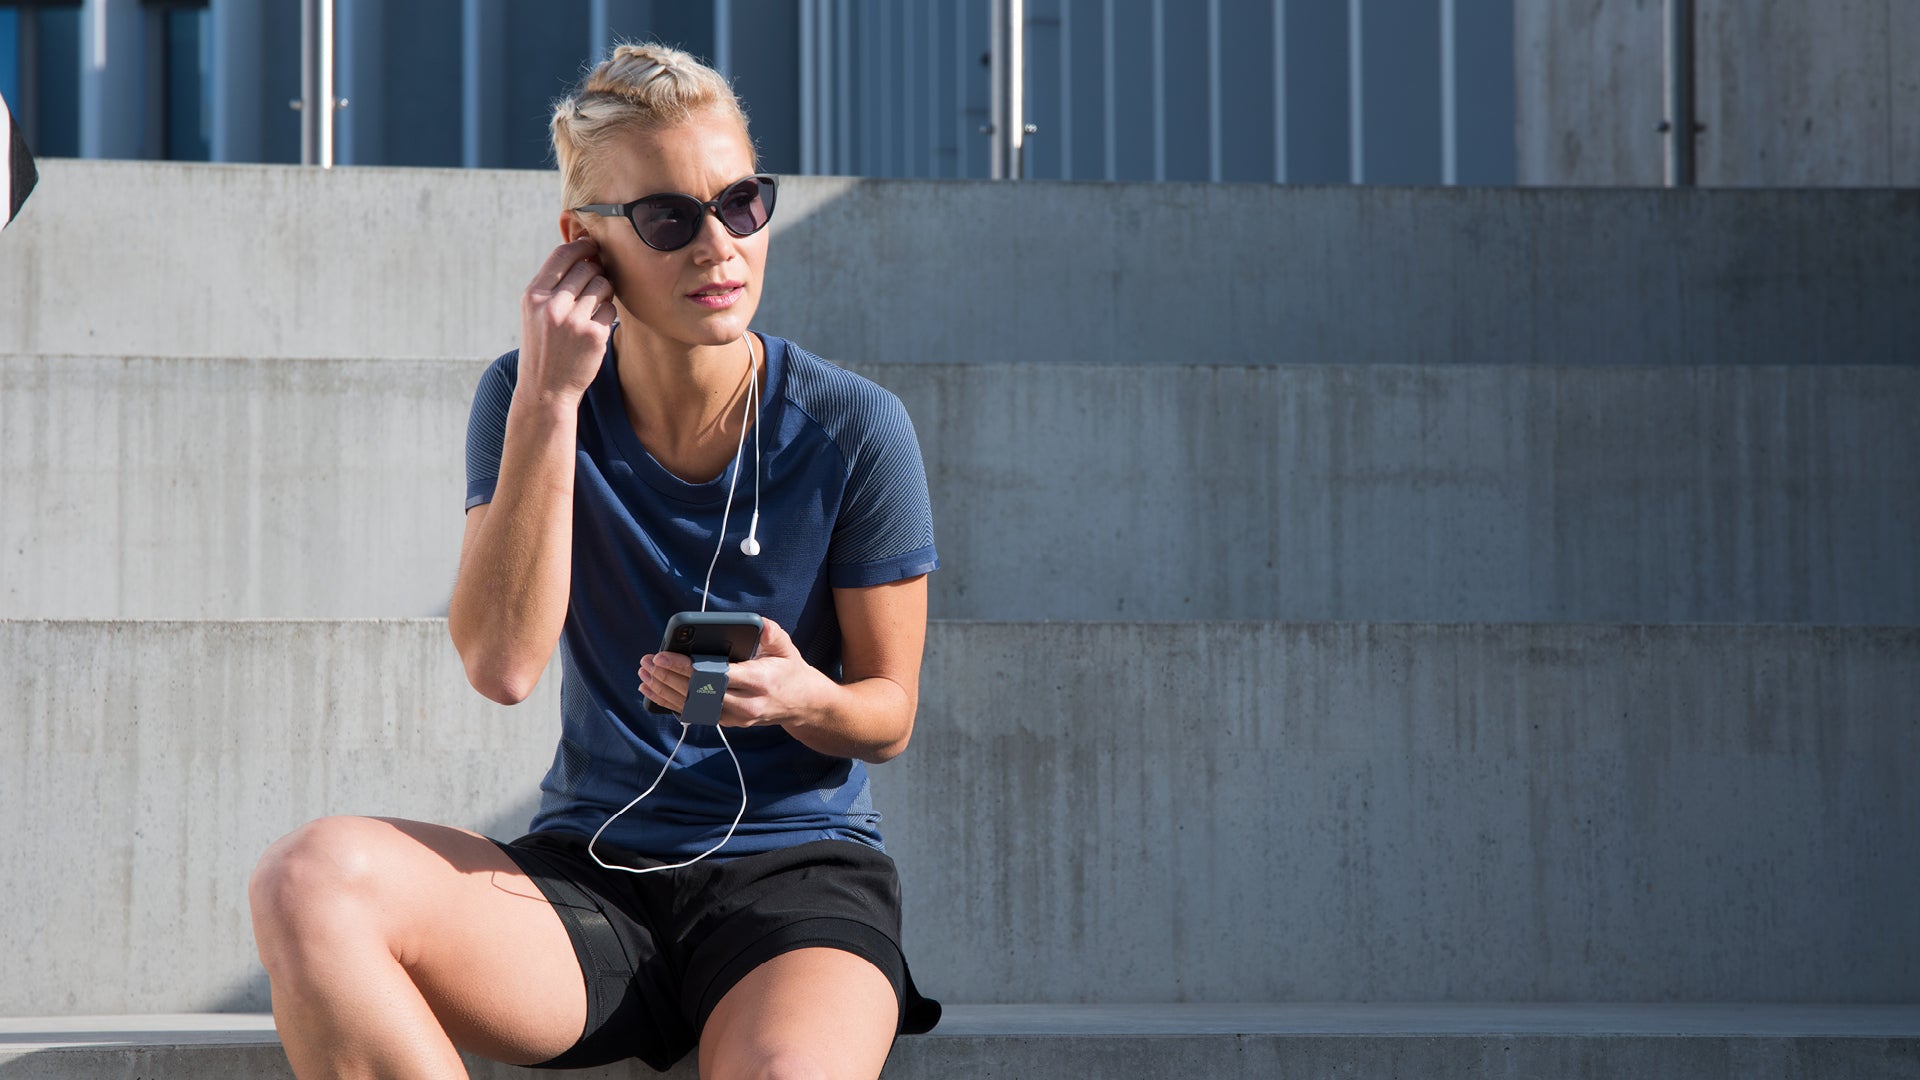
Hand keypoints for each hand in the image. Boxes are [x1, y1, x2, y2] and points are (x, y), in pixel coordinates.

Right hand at [519, 237, 615, 403]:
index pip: (562, 255)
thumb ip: (554, 284)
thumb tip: (584, 250)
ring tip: (593, 307)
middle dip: (595, 271)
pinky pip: (611, 309)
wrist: (546, 389)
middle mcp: (551, 306)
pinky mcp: (594, 336)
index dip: (581, 246)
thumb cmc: (544, 346)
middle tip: (593, 286)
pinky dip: (608, 314)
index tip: (591, 247)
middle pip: (586, 267)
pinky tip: (596, 327)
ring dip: (604, 292)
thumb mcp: (535, 312)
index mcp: (533, 296)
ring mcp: (573, 321)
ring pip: (603, 285)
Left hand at [637, 618, 826, 728]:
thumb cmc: (790, 670)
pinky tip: (654, 691)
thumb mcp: (786, 646)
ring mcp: (736, 717)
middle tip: (647, 662)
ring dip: (664, 692)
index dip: (685, 667)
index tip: (662, 656)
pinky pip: (695, 713)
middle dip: (667, 677)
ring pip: (692, 707)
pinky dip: (671, 702)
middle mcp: (746, 704)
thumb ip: (771, 633)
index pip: (715, 676)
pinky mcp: (728, 722)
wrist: (802, 704)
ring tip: (644, 676)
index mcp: (759, 682)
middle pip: (697, 693)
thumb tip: (757, 623)